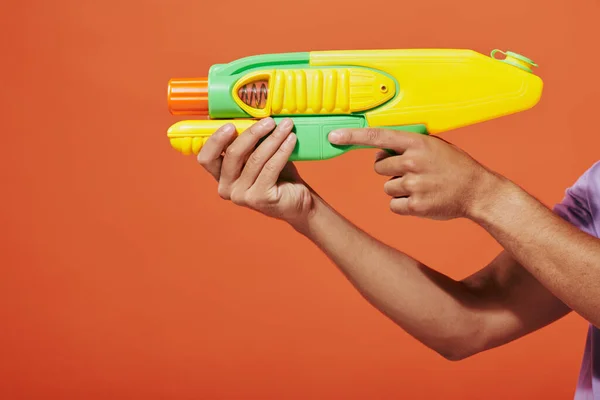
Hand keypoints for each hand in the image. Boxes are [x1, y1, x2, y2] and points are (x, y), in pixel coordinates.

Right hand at [197, 117, 314, 222]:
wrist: (296, 201)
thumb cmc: (277, 176)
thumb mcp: (258, 155)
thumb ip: (249, 142)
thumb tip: (249, 114)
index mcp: (221, 176)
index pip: (206, 158)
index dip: (215, 140)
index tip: (230, 125)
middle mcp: (227, 188)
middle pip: (233, 154)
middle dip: (252, 133)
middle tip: (268, 121)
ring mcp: (242, 196)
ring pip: (255, 158)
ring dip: (273, 138)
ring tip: (286, 126)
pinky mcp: (260, 198)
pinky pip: (271, 167)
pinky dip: (282, 150)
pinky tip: (291, 139)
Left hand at [328, 128, 501, 219]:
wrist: (478, 191)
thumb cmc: (454, 166)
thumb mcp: (433, 146)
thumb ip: (406, 145)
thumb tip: (379, 151)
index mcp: (416, 143)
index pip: (377, 136)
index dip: (352, 136)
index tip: (333, 137)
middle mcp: (412, 161)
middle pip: (378, 166)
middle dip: (390, 170)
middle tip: (414, 172)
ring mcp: (413, 184)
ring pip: (386, 187)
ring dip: (399, 188)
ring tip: (423, 186)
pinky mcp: (415, 205)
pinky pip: (393, 205)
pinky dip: (404, 205)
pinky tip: (423, 199)